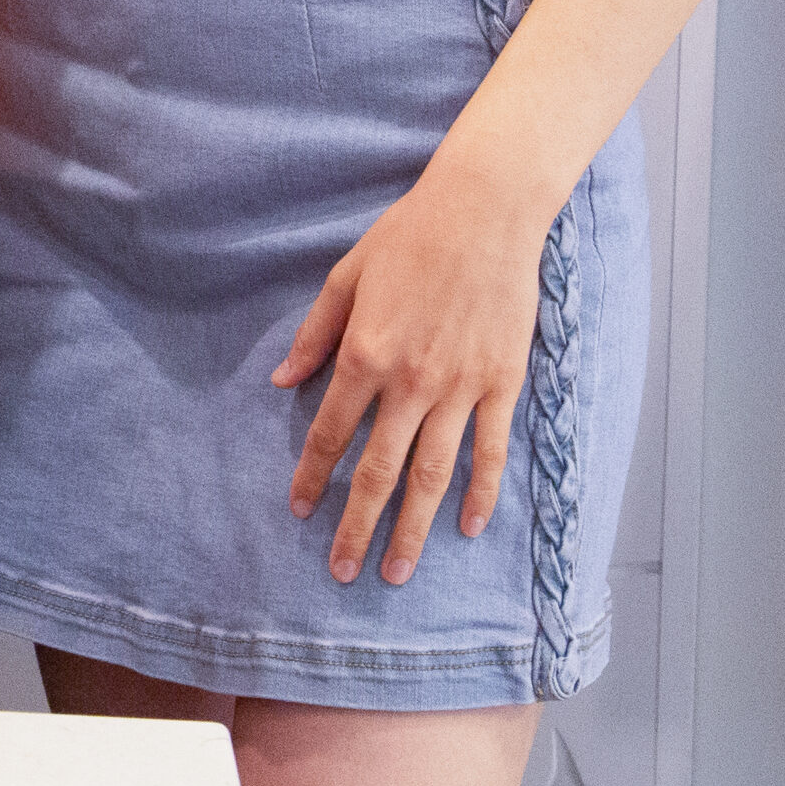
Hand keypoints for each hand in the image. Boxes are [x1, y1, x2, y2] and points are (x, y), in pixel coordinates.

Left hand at [270, 164, 549, 585]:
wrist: (486, 212)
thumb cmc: (409, 237)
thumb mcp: (347, 277)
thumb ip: (315, 335)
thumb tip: (282, 381)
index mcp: (366, 354)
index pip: (331, 432)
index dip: (312, 475)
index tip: (298, 510)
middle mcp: (411, 381)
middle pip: (379, 470)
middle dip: (357, 526)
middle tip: (342, 572)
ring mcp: (461, 388)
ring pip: (433, 475)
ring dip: (413, 528)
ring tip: (398, 572)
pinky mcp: (502, 385)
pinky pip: (491, 452)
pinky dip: (482, 494)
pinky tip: (469, 529)